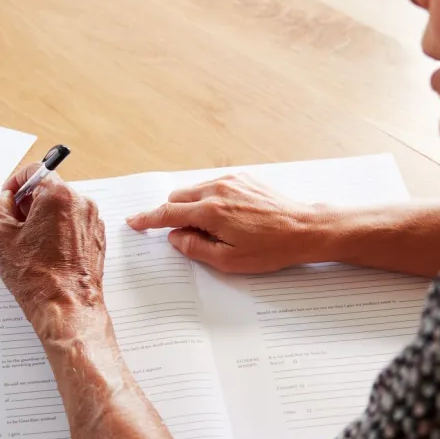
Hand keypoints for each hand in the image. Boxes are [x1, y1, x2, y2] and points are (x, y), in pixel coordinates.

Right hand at [0, 166, 106, 336]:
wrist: (67, 308)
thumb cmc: (37, 278)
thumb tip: (1, 200)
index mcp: (59, 195)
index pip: (33, 171)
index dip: (14, 184)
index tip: (7, 201)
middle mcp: (81, 203)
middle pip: (48, 190)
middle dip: (27, 205)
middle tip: (14, 229)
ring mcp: (92, 221)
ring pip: (60, 209)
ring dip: (42, 221)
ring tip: (30, 247)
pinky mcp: (97, 238)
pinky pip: (72, 225)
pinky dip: (58, 233)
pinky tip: (46, 255)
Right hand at [125, 173, 322, 272]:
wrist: (305, 229)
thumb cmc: (271, 249)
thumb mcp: (229, 260)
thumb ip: (196, 249)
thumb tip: (175, 238)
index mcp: (210, 211)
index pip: (167, 213)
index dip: (147, 219)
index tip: (133, 221)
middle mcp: (217, 189)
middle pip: (177, 197)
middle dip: (173, 215)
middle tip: (189, 237)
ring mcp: (231, 180)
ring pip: (194, 190)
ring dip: (192, 207)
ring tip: (215, 230)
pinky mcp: (243, 178)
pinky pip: (213, 185)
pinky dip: (209, 199)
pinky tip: (228, 217)